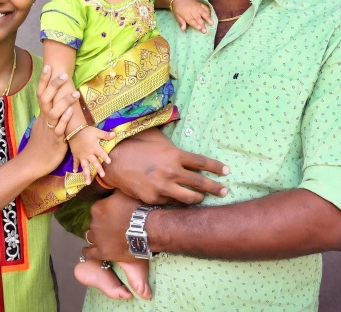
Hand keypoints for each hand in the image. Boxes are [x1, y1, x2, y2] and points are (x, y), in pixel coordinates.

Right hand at [21, 66, 74, 173]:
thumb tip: (54, 106)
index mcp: (42, 116)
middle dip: (54, 86)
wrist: (33, 163)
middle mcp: (44, 120)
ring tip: (75, 93)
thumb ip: (49, 116)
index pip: (41, 94)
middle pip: (46, 98)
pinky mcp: (56, 140)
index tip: (48, 66)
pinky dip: (64, 119)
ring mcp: (50, 129)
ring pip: (54, 112)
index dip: (44, 80)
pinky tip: (70, 112)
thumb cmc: (40, 145)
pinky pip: (60, 128)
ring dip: (64, 101)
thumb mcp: (43, 127)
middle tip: (63, 74)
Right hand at [68, 126, 114, 182]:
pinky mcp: (76, 155)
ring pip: (84, 167)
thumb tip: (115, 134)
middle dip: (98, 169)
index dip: (105, 157)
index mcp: (94, 148)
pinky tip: (75, 172)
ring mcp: (81, 156)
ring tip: (88, 183)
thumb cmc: (86, 131)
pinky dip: (75, 166)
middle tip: (103, 176)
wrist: (74, 130)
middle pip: (94, 162)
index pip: (101, 153)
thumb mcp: (97, 131)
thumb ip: (105, 135)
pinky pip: (75, 162)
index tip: (109, 162)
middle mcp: (88, 154)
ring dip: (86, 175)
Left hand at [82, 191, 140, 262]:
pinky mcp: (102, 252)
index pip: (97, 209)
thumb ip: (113, 191)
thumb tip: (110, 186)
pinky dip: (88, 251)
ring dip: (96, 235)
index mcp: (97, 208)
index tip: (112, 213)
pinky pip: (89, 253)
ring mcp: (97, 238)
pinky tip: (88, 250)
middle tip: (113, 225)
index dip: (105, 211)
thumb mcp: (124, 193)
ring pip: (91, 236)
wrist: (147, 228)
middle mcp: (94, 222)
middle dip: (102, 223)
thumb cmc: (137, 209)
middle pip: (95, 222)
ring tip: (105, 237)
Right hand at [102, 128, 228, 204]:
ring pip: (189, 198)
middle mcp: (172, 172)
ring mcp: (164, 187)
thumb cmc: (135, 145)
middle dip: (216, 188)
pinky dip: (176, 202)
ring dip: (199, 199)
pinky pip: (171, 202)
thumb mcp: (156, 138)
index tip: (226, 171)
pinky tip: (180, 202)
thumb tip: (181, 143)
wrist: (113, 161)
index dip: (216, 167)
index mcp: (175, 155)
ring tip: (203, 199)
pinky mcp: (154, 199)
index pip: (202, 163)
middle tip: (225, 190)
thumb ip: (171, 144)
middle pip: (201, 183)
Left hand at [171, 0, 212, 32]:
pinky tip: (211, 15)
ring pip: (203, 12)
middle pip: (198, 18)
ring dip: (208, 18)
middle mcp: (192, 10)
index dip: (195, 24)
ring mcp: (197, 6)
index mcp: (185, 14)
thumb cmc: (177, 8)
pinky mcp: (200, 3)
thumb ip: (181, 22)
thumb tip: (183, 29)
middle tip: (205, 31)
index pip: (191, 20)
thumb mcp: (177, 15)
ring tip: (211, 23)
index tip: (199, 28)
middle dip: (202, 24)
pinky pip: (205, 7)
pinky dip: (209, 11)